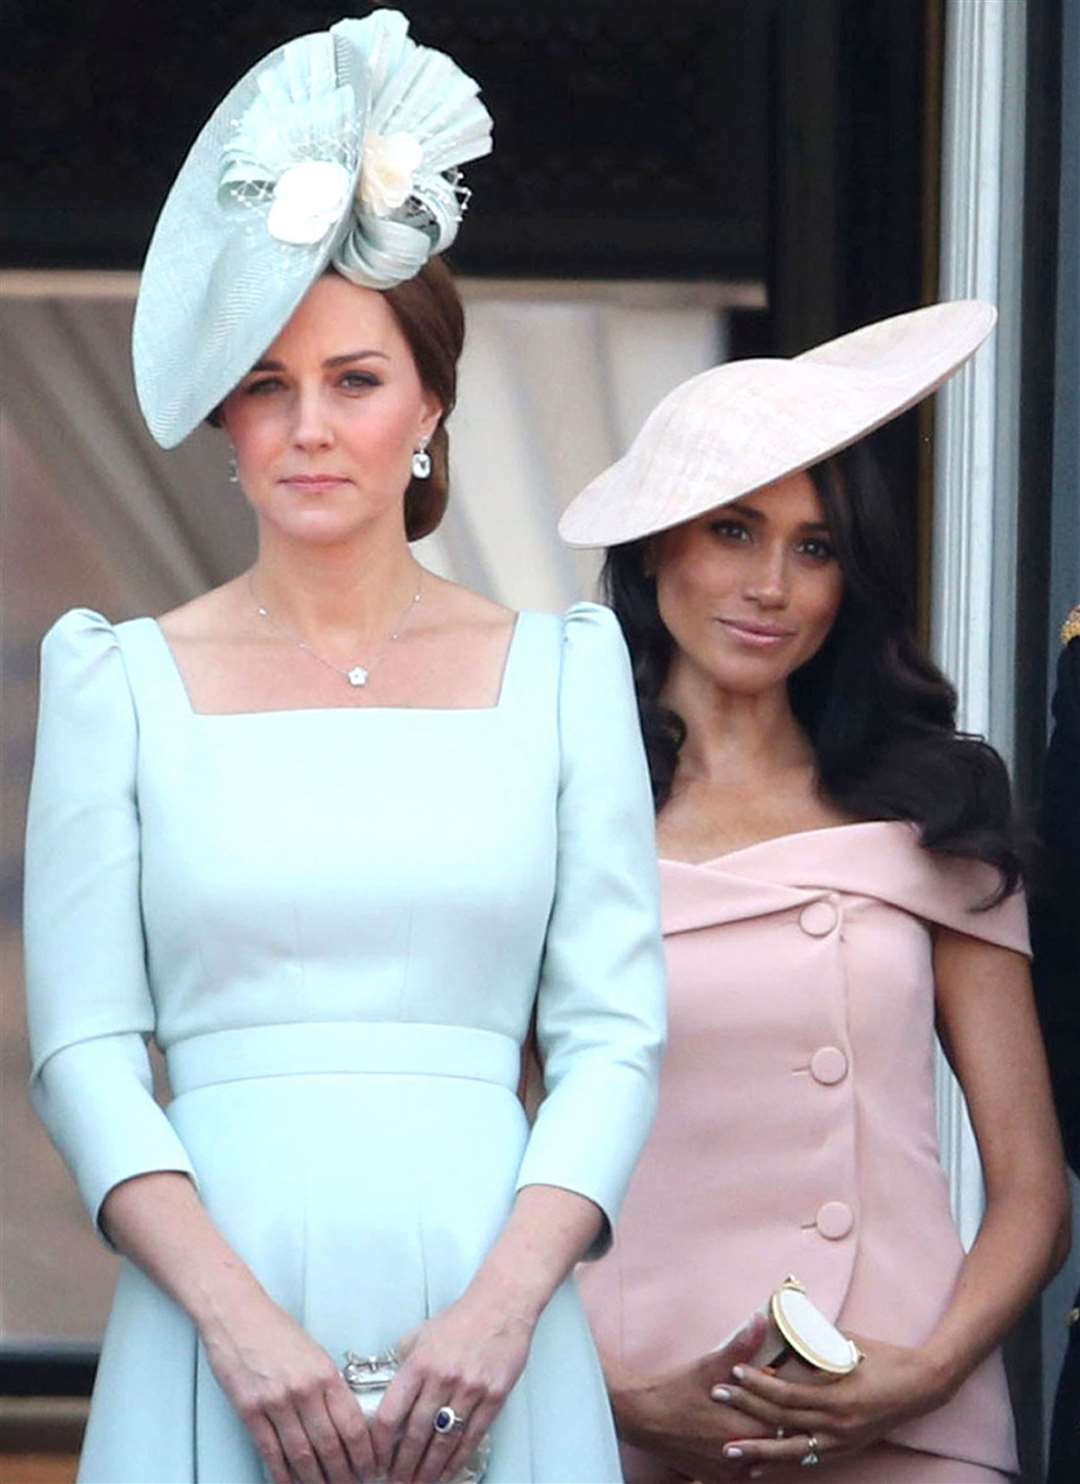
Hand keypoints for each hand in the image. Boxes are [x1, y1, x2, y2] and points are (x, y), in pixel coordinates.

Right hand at [200, 1288, 374, 1483]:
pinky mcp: (250, 1410)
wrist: (237, 1314)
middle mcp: (304, 1390)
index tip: (370, 1468)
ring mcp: (276, 1402)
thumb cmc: (275, 1329)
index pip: (354, 1425)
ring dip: (315, 1480)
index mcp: (325, 1373)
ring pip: (302, 1455)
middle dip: (344, 1474)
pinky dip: (282, 1475)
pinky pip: (270, 1452)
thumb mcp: (314, 1352)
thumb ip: (329, 1385)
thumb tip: (345, 1421)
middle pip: (331, 1446)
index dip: (365, 1454)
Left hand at [370, 1293, 533, 1481]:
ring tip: (418, 1483)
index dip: (380, 1444)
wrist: (501, 1304)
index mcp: (419, 1363)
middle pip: (415, 1434)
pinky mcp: (493, 1397)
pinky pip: (472, 1437)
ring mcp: (469, 1389)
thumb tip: (390, 1388)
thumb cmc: (462, 1318)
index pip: (391, 1413)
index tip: (376, 1458)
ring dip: (428, 1469)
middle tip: (396, 1481)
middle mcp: (441, 1379)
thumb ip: (404, 1361)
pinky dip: (457, 1460)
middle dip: (403, 1465)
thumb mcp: (422, 1333)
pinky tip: (447, 1472)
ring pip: (443, 1441)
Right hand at [612, 1316, 770, 1477]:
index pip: (783, 1420)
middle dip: (772, 1419)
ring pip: (761, 1457)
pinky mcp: (717, 1480)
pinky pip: (744, 1472)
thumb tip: (761, 1320)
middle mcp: (739, 1458)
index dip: (781, 1401)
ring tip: (751, 1416)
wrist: (642, 1418)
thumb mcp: (709, 1365)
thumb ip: (741, 1346)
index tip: (776, 1385)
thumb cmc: (676, 1391)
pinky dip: (746, 1454)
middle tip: (763, 1400)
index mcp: (743, 1430)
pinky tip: (738, 1435)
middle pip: (775, 1441)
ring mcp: (728, 1473)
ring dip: (761, 1439)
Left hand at [713, 1335, 949, 1473]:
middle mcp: (837, 1426)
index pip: (787, 1394)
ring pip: (791, 1450)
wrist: (923, 1386)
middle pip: (782, 1421)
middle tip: (716, 1398)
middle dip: (747, 1411)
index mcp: (837, 1398)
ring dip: (759, 1450)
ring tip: (729, 1450)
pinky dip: (782, 1461)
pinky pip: (807, 1458)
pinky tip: (760, 1466)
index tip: (732, 1373)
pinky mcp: (845, 1449)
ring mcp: (842, 1442)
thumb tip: (785, 1323)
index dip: (758, 1385)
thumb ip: (815, 1340)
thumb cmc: (884, 1357)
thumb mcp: (847, 1344)